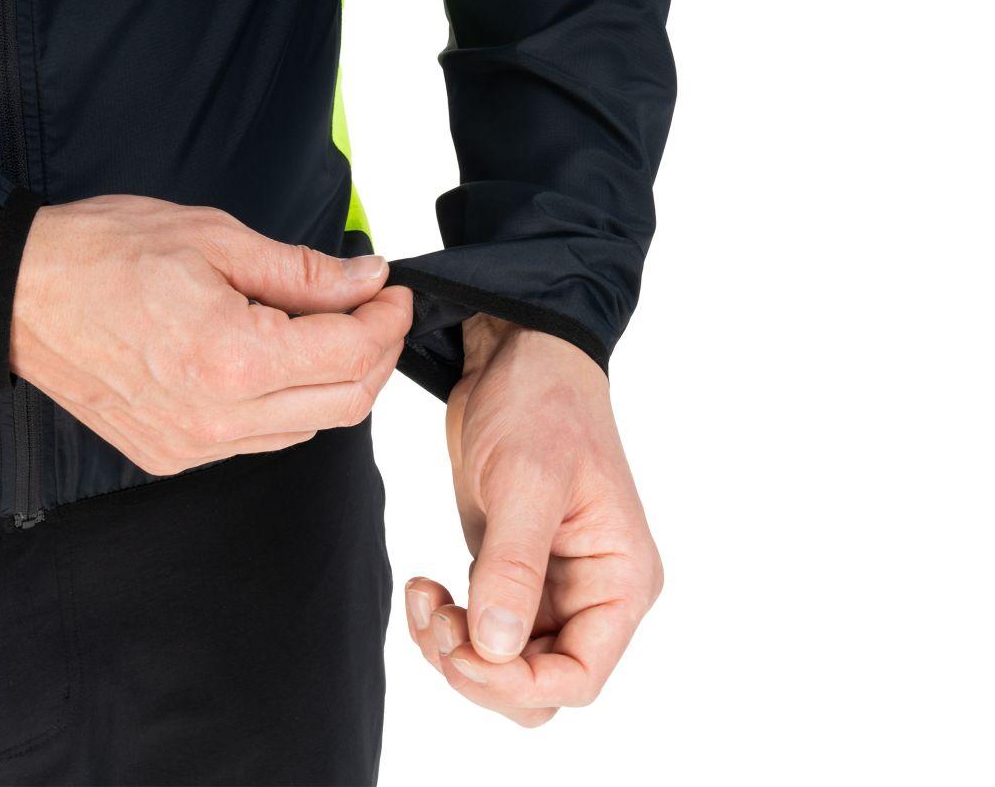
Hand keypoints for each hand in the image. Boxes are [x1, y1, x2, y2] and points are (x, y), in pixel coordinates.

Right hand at [11, 195, 410, 474]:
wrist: (17, 296)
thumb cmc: (104, 254)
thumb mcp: (215, 239)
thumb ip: (303, 272)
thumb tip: (367, 279)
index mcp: (233, 359)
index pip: (350, 353)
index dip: (386, 319)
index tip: (393, 291)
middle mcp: (218, 417)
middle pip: (344, 403)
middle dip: (375, 354)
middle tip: (374, 310)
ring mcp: (194, 446)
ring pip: (307, 427)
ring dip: (336, 383)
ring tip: (328, 331)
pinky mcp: (174, 456)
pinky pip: (260, 439)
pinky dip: (289, 405)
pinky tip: (278, 364)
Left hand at [404, 315, 662, 725]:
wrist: (516, 358)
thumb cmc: (541, 405)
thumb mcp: (526, 481)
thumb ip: (514, 568)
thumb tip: (499, 651)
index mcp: (620, 579)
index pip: (579, 677)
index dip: (515, 683)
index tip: (461, 647)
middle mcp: (593, 594)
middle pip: (538, 686)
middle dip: (479, 669)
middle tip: (436, 616)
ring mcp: (551, 588)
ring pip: (504, 666)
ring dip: (455, 648)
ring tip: (424, 594)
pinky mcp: (512, 575)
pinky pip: (482, 634)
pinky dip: (447, 626)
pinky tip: (424, 585)